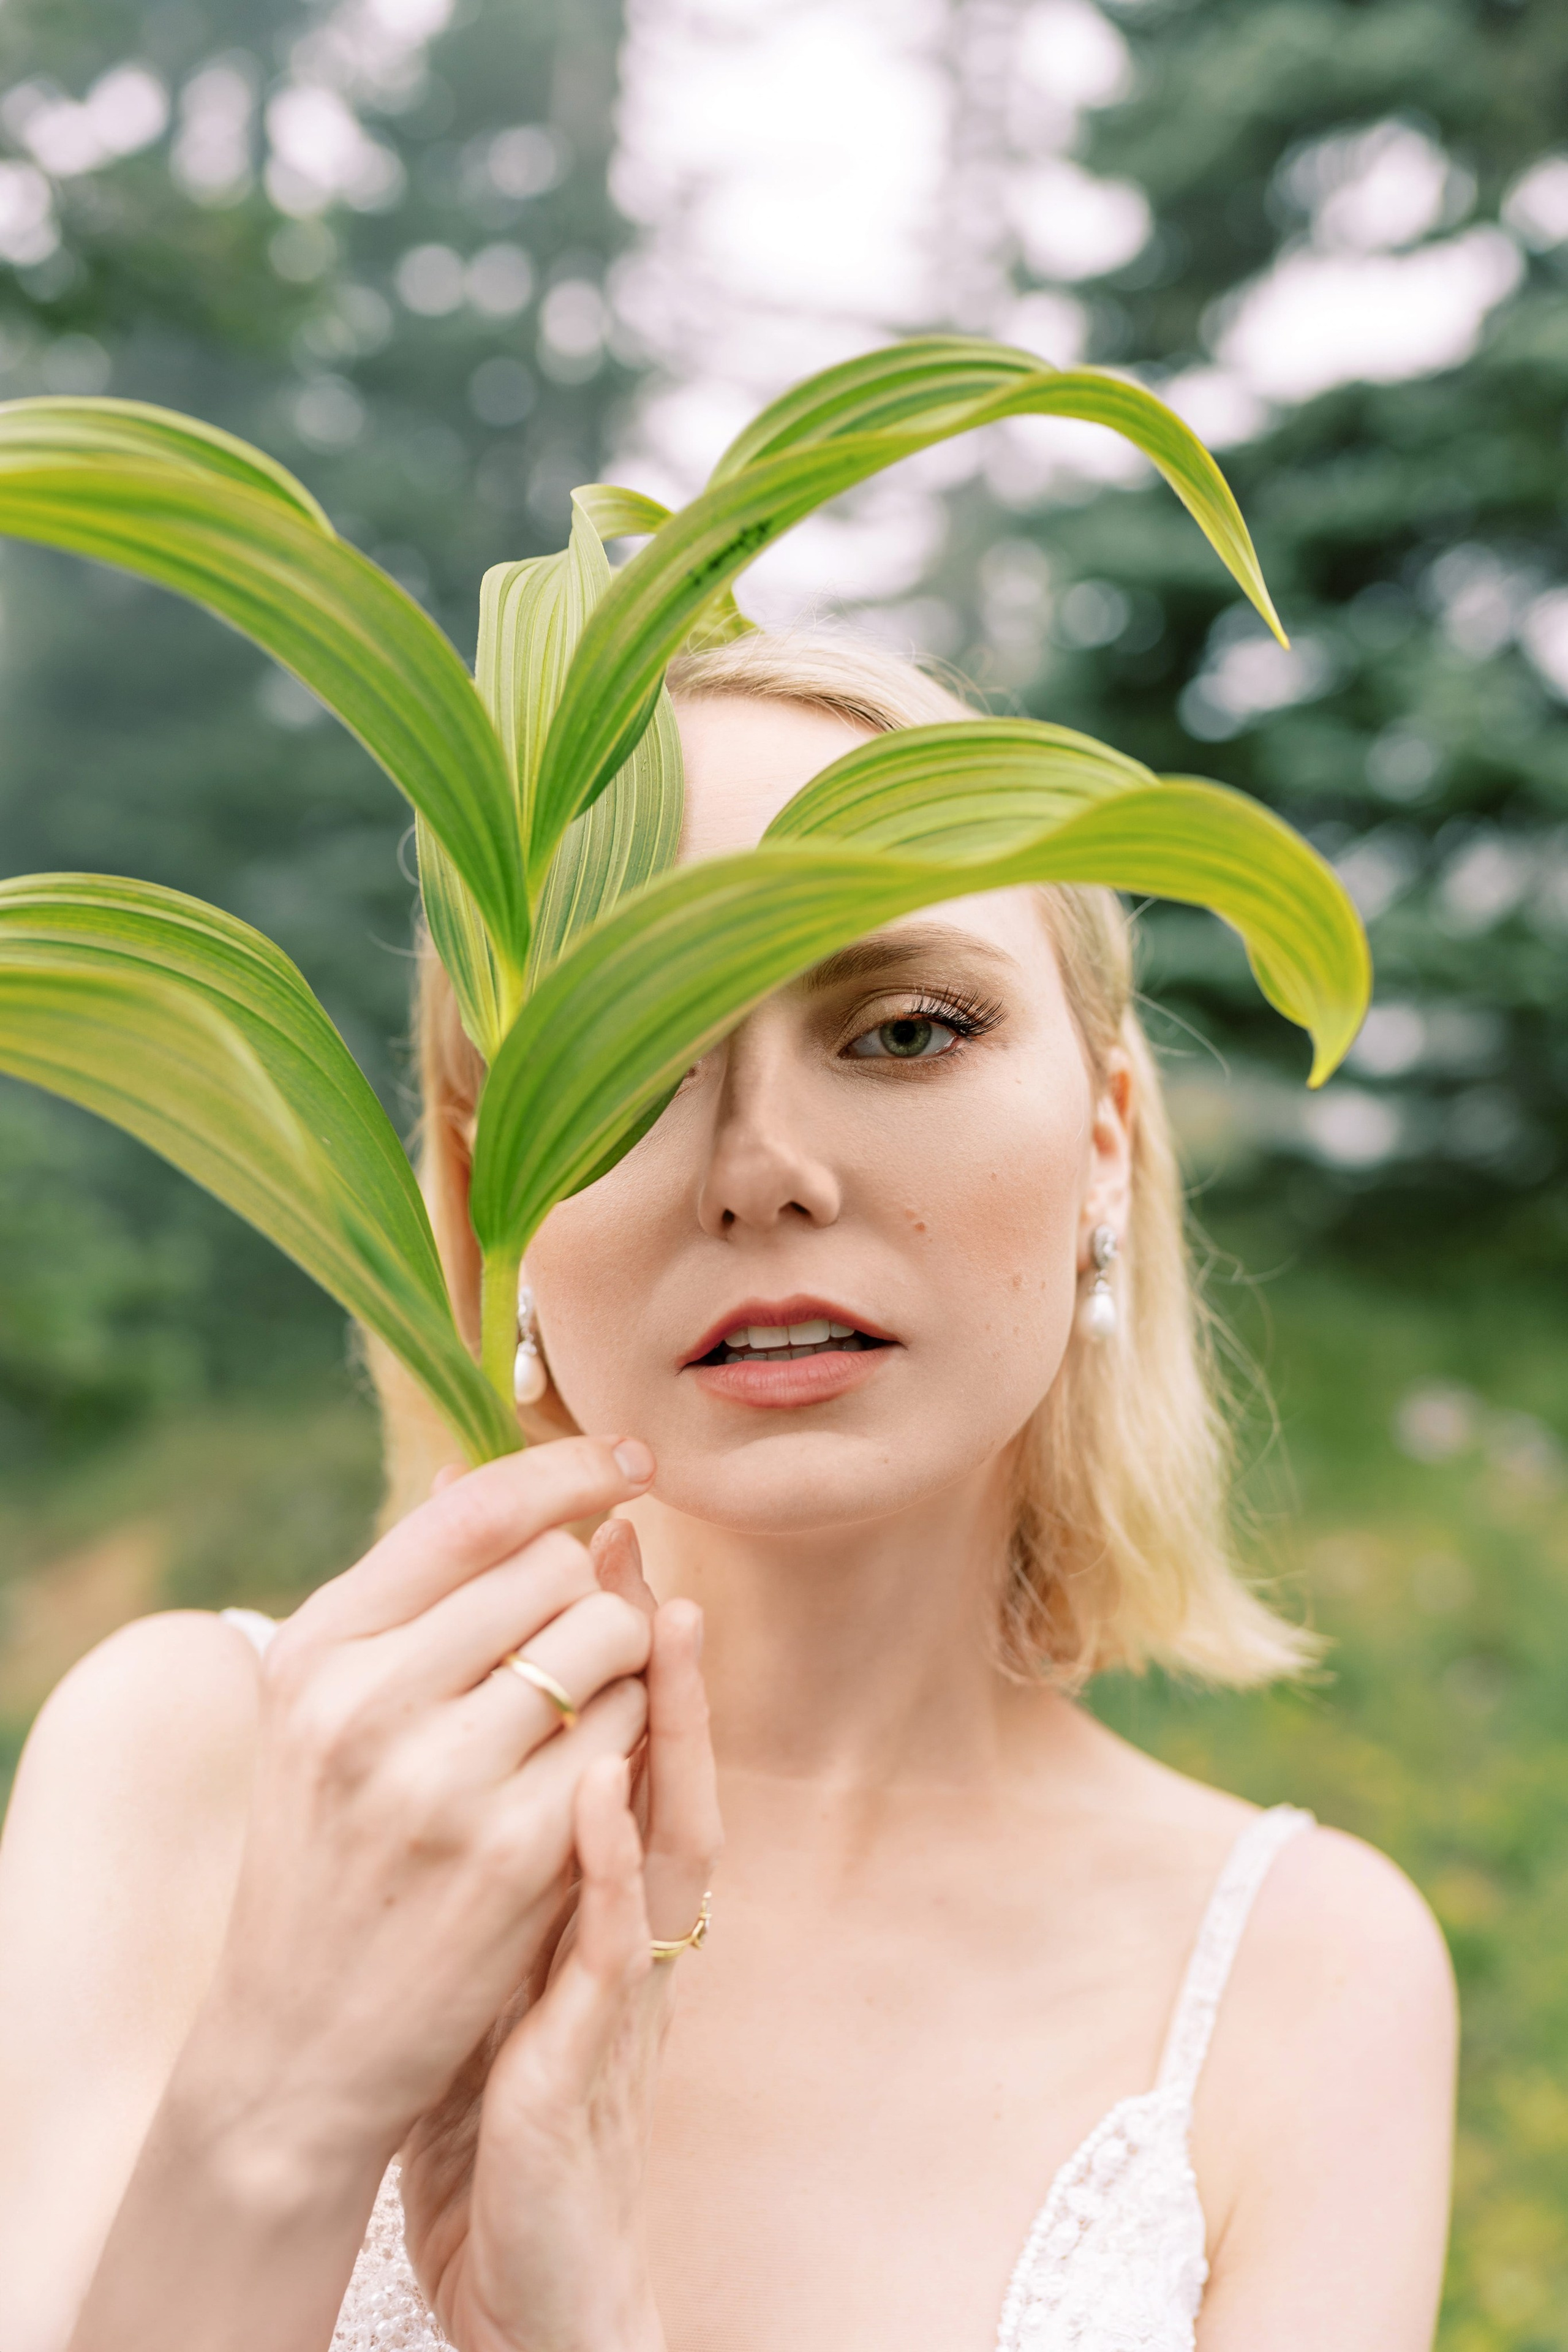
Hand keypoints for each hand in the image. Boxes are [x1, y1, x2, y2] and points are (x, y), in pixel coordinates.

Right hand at [176, 1436, 660, 2178]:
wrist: (302, 2040)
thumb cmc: (329, 1847)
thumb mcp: (326, 1707)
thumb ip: (414, 1590)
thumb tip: (503, 1469)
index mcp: (316, 1650)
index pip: (474, 1512)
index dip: (571, 1467)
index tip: (631, 1460)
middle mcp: (366, 1705)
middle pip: (559, 1569)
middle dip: (588, 1593)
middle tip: (570, 1640)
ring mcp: (442, 1783)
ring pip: (610, 1641)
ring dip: (619, 1664)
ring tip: (571, 1712)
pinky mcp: (516, 1855)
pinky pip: (629, 1734)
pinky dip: (628, 1739)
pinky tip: (587, 1772)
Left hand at [401, 1521, 721, 2351]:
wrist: (518, 2265)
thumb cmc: (504, 2101)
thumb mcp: (513, 1947)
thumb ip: (519, 1842)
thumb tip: (498, 1730)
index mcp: (607, 1898)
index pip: (630, 1744)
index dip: (626, 1646)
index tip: (605, 1536)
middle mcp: (632, 1929)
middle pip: (665, 1765)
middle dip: (652, 1651)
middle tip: (638, 1534)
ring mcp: (617, 1993)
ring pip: (664, 1838)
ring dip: (668, 1725)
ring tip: (662, 1615)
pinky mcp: (584, 2065)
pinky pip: (605, 1951)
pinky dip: (608, 1866)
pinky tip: (597, 1789)